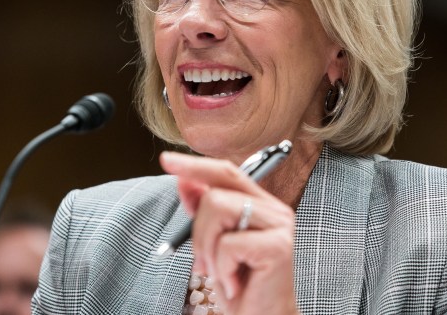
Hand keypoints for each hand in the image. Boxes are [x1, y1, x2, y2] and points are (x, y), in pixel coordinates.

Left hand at [160, 151, 299, 314]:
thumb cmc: (239, 285)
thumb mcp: (212, 245)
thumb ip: (202, 212)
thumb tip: (184, 180)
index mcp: (260, 204)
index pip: (226, 172)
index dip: (195, 165)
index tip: (166, 160)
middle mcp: (274, 209)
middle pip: (215, 194)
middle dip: (198, 231)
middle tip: (206, 264)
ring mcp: (280, 225)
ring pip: (218, 211)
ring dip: (208, 251)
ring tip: (222, 273)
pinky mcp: (279, 246)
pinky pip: (228, 244)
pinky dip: (222, 268)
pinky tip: (235, 283)